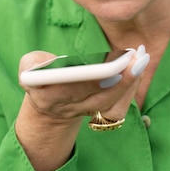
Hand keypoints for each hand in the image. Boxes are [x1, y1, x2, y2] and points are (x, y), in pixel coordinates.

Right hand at [18, 45, 148, 121]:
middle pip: (97, 96)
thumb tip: (51, 63)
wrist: (48, 103)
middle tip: (135, 57)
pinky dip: (130, 88)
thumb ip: (32, 62)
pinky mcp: (98, 113)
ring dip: (129, 82)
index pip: (71, 89)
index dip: (91, 79)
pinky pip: (118, 106)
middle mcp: (67, 108)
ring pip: (111, 102)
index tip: (109, 65)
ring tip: (141, 59)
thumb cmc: (39, 74)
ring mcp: (84, 112)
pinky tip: (138, 68)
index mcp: (47, 96)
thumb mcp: (28, 66)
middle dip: (119, 77)